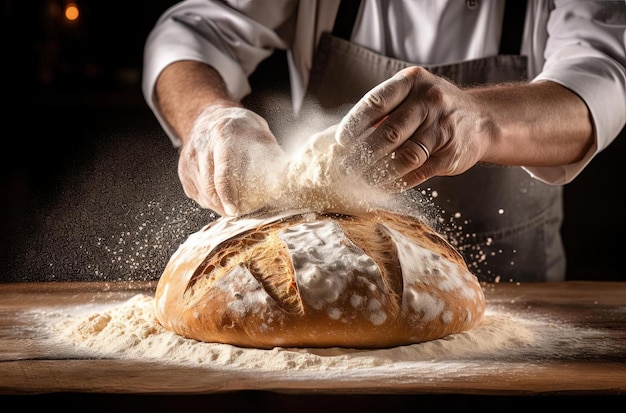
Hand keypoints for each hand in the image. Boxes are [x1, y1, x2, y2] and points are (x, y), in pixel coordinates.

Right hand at [178, 105, 285, 215]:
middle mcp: (201, 148)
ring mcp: (188, 160)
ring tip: (234, 207)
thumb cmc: (239, 127)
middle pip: (210, 188)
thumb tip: (286, 178)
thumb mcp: (259, 132)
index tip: (236, 211)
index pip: (222, 172)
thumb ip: (271, 154)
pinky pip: (197, 195)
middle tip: (241, 214)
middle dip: (225, 206)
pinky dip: (210, 201)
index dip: (228, 194)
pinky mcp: (183, 172)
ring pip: (203, 195)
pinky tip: (222, 198)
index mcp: (221, 136)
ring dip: (219, 206)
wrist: (208, 117)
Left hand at [335, 66, 493, 190]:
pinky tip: (381, 187)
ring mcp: (442, 128)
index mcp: (412, 81)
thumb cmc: (433, 108)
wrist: (482, 119)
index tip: (339, 142)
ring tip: (359, 181)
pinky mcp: (450, 155)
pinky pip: (417, 172)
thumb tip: (344, 139)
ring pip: (403, 156)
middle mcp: (429, 101)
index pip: (375, 103)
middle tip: (343, 168)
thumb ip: (383, 110)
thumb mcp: (412, 95)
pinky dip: (396, 182)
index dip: (353, 125)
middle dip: (361, 154)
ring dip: (377, 172)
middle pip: (388, 133)